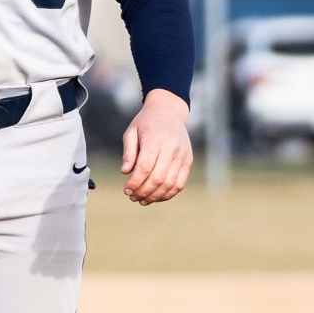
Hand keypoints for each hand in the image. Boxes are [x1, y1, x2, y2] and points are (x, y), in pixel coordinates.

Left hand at [119, 89, 192, 205]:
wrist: (169, 111)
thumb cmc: (146, 123)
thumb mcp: (131, 131)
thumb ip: (128, 152)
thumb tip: (125, 172)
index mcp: (154, 139)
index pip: (145, 167)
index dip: (135, 182)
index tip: (126, 190)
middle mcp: (171, 148)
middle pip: (158, 178)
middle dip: (143, 191)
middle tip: (132, 197)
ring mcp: (182, 155)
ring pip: (170, 183)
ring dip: (155, 196)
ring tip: (143, 200)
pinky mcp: (188, 160)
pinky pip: (180, 183)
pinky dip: (169, 194)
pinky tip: (157, 197)